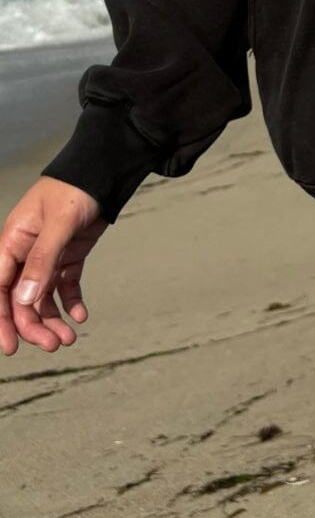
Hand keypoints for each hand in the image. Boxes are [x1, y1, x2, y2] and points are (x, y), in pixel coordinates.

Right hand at [0, 176, 108, 356]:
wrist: (103, 171)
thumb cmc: (75, 189)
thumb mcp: (59, 223)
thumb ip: (42, 260)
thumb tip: (23, 300)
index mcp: (12, 241)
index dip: (1, 318)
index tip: (9, 346)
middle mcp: (24, 252)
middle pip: (21, 299)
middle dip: (34, 325)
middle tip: (55, 345)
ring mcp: (47, 256)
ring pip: (42, 297)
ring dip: (52, 319)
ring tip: (69, 338)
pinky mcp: (68, 256)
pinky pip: (65, 286)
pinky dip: (71, 303)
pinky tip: (80, 316)